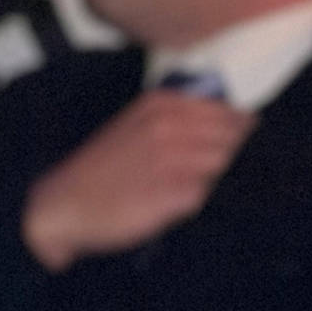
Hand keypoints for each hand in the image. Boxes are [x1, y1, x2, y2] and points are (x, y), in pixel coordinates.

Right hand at [22, 89, 252, 271]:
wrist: (63, 204)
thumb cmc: (107, 168)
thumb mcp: (140, 127)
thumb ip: (184, 121)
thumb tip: (241, 124)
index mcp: (161, 106)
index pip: (228, 113)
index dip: (242, 131)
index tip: (247, 143)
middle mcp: (167, 127)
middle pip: (234, 139)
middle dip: (238, 155)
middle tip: (222, 170)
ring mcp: (169, 159)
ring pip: (225, 167)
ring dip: (220, 178)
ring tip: (192, 186)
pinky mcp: (172, 193)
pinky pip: (206, 196)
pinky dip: (200, 200)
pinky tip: (178, 202)